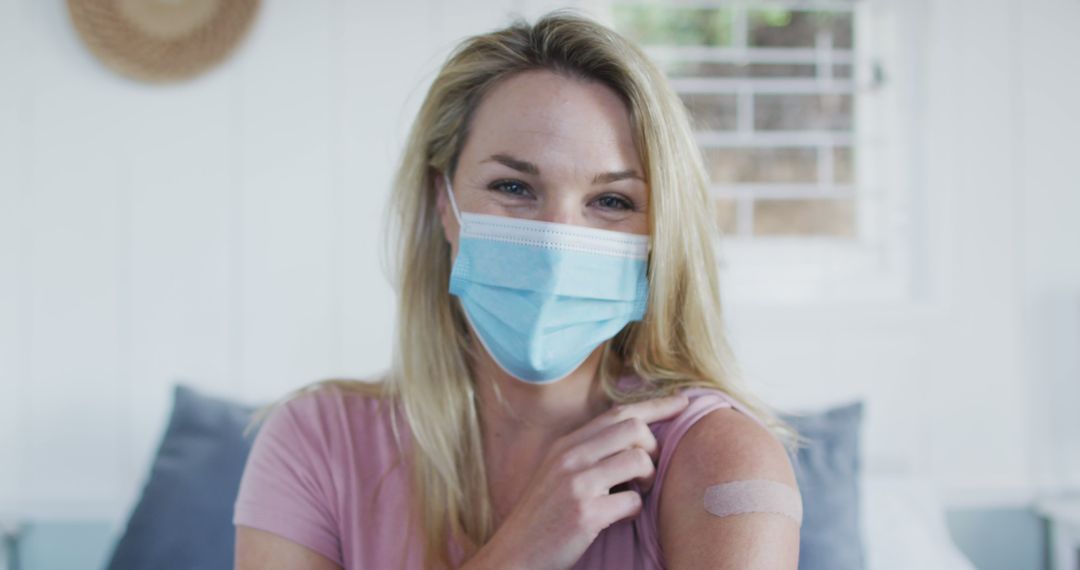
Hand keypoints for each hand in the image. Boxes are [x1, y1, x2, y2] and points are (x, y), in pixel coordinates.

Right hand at [466, 394, 690, 569]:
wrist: (514, 554)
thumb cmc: (544, 516)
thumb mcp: (558, 473)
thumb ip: (589, 452)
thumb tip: (635, 437)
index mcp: (566, 444)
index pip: (618, 412)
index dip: (655, 405)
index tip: (682, 403)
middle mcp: (570, 456)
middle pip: (634, 428)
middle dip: (653, 447)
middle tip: (647, 471)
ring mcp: (576, 484)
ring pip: (638, 459)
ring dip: (648, 479)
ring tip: (634, 494)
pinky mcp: (585, 513)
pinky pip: (633, 502)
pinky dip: (634, 512)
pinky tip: (618, 518)